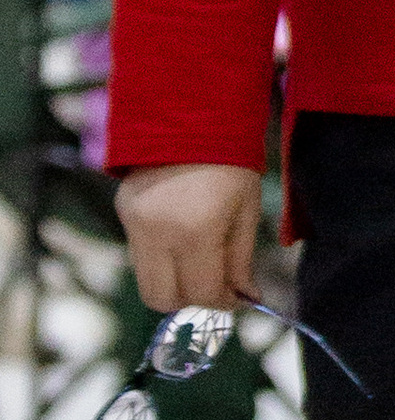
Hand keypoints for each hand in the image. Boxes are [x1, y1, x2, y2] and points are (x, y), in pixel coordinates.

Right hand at [116, 163, 263, 313]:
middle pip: (161, 298)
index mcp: (195, 231)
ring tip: (200, 264)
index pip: (201, 293)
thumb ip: (241, 261)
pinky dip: (163, 260)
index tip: (237, 297)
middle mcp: (157, 232)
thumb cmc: (230, 165)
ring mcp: (134, 223)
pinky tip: (183, 239)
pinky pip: (140, 254)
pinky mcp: (123, 212)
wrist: (189, 116)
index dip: (222, 303)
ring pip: (146, 280)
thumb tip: (246, 299)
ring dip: (174, 283)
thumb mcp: (246, 212)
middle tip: (214, 287)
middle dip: (191, 301)